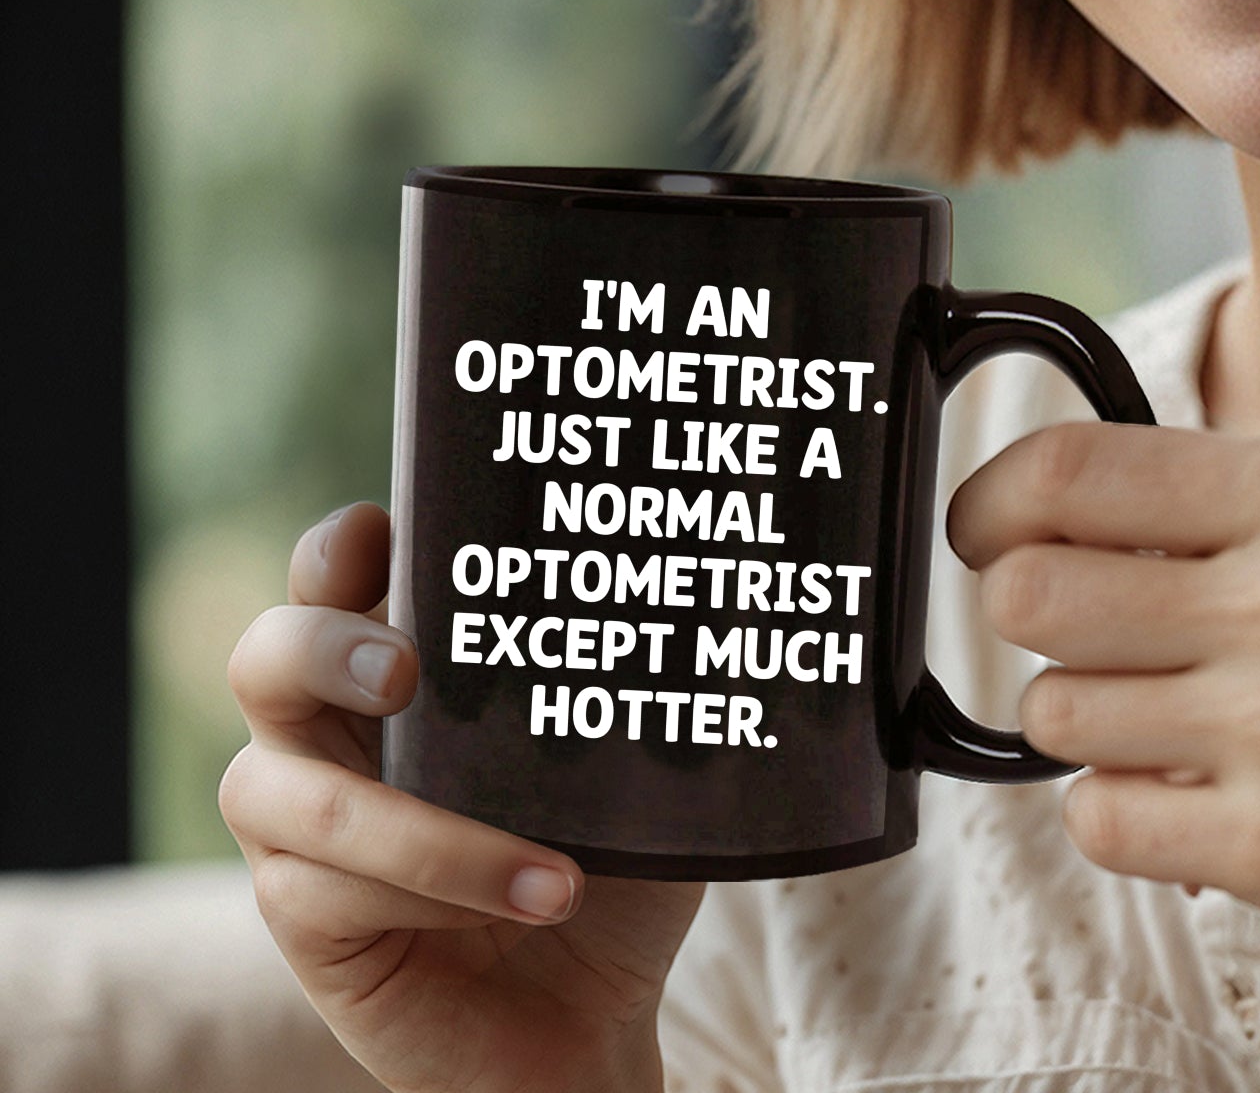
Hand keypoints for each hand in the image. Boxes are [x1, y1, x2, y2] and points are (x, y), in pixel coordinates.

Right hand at [221, 503, 702, 1092]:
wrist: (591, 1012)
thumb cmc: (607, 853)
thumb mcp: (632, 755)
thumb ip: (632, 679)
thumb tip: (704, 599)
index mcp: (397, 658)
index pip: (335, 573)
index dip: (342, 545)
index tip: (389, 535)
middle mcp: (327, 728)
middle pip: (266, 655)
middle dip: (324, 645)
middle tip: (407, 669)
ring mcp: (298, 823)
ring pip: (289, 794)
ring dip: (424, 829)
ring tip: (555, 870)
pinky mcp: (301, 917)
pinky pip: (323, 892)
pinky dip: (434, 894)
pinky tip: (525, 900)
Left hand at [947, 422, 1259, 979]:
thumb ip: (1219, 501)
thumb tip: (1044, 507)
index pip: (1064, 471)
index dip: (988, 500)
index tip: (977, 528)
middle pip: (1028, 596)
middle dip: (1030, 615)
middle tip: (1082, 632)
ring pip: (1056, 712)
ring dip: (1090, 717)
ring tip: (1175, 716)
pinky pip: (1099, 819)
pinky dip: (1123, 807)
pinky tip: (1195, 791)